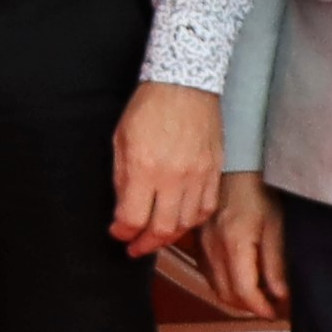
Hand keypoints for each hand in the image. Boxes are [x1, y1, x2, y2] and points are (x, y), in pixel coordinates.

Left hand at [105, 80, 222, 258]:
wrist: (185, 84)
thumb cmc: (150, 107)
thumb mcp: (121, 140)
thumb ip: (122, 178)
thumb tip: (122, 209)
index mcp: (145, 167)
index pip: (133, 218)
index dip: (123, 232)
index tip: (117, 233)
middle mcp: (174, 176)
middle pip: (161, 228)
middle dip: (144, 243)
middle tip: (135, 247)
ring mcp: (198, 175)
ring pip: (186, 223)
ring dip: (168, 236)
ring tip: (156, 237)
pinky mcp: (214, 172)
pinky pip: (205, 209)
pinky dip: (192, 221)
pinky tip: (181, 222)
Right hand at [175, 171, 288, 322]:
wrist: (232, 168)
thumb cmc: (255, 191)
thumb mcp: (274, 226)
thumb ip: (275, 264)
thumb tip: (280, 294)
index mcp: (235, 246)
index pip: (245, 293)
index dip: (262, 309)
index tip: (277, 313)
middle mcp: (214, 251)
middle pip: (228, 296)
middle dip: (251, 308)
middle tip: (272, 308)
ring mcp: (203, 248)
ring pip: (217, 289)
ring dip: (237, 299)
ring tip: (259, 297)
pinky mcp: (199, 244)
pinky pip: (209, 275)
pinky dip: (225, 286)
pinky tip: (241, 280)